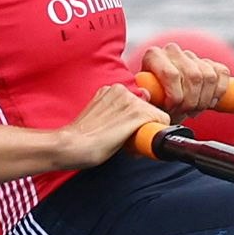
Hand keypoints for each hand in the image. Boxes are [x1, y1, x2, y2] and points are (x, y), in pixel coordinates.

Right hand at [53, 83, 171, 168]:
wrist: (72, 145)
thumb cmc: (82, 136)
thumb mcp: (97, 115)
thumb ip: (113, 112)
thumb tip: (131, 121)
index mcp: (111, 89)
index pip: (137, 102)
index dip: (134, 120)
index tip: (124, 131)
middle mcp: (122, 90)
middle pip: (148, 108)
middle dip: (142, 125)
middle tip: (125, 140)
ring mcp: (131, 100)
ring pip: (155, 116)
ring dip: (146, 131)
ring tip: (126, 142)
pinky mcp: (138, 113)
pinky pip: (162, 121)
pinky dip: (154, 135)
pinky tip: (136, 144)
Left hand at [137, 42, 226, 120]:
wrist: (164, 104)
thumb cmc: (152, 104)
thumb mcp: (143, 103)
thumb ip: (142, 99)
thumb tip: (146, 95)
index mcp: (154, 56)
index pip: (171, 74)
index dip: (176, 96)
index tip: (171, 109)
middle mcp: (173, 51)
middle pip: (193, 76)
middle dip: (191, 101)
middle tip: (183, 113)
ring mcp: (192, 56)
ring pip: (209, 76)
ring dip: (204, 100)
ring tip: (193, 110)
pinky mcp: (209, 62)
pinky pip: (222, 73)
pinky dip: (219, 91)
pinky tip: (209, 102)